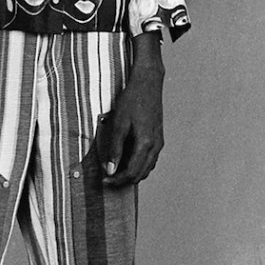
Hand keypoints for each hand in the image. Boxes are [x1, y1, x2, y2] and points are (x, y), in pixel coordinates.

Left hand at [96, 63, 163, 187]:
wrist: (148, 83)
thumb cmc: (132, 100)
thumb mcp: (119, 124)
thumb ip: (115, 149)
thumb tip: (110, 170)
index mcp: (146, 143)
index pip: (132, 172)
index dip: (117, 180)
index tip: (104, 181)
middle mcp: (156, 146)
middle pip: (140, 174)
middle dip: (123, 180)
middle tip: (107, 178)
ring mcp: (159, 142)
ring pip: (147, 169)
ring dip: (131, 174)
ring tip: (114, 170)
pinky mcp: (158, 138)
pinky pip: (150, 160)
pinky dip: (138, 165)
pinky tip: (126, 160)